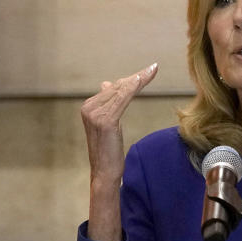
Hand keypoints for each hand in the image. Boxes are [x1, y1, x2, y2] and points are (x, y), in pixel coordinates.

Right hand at [81, 62, 157, 240]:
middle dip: (137, 78)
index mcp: (88, 107)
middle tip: (153, 68)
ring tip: (153, 70)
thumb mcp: (108, 124)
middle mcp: (88, 108)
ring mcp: (95, 113)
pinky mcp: (105, 120)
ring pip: (121, 91)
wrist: (105, 172)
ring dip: (138, 79)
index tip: (146, 71)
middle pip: (117, 87)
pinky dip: (133, 88)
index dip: (130, 80)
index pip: (113, 89)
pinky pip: (122, 100)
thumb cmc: (109, 151)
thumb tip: (108, 84)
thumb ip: (108, 104)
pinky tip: (141, 80)